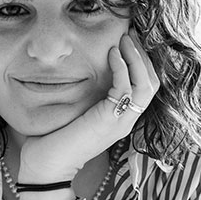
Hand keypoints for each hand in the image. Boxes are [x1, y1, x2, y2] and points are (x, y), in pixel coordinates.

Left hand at [17, 28, 160, 182]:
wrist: (47, 166)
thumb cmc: (56, 138)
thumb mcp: (79, 109)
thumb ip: (89, 92)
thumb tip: (83, 64)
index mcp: (122, 117)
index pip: (147, 86)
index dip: (143, 61)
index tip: (130, 39)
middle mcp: (127, 120)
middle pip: (153, 82)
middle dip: (144, 55)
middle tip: (132, 33)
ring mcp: (121, 122)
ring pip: (146, 84)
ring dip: (137, 57)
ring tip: (125, 39)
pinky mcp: (110, 121)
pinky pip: (125, 88)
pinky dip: (121, 68)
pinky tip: (111, 53)